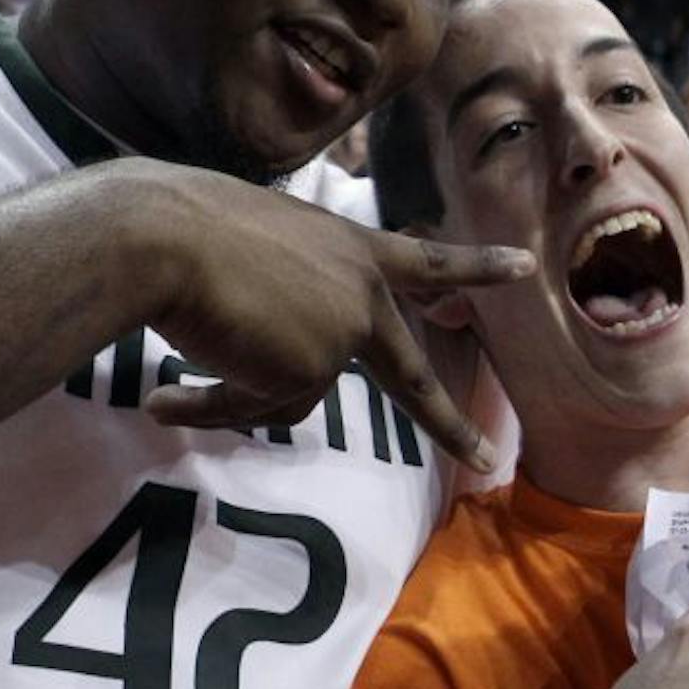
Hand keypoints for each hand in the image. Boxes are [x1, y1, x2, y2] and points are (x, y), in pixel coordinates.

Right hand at [131, 163, 532, 471]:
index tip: (525, 267)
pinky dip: (216, 408)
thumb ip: (283, 309)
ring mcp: (342, 334)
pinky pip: (258, 409)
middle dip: (449, 424)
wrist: (162, 237)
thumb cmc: (189, 229)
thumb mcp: (255, 254)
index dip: (476, 265)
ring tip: (172, 396)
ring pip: (293, 397)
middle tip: (486, 459)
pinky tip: (166, 398)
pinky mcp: (310, 370)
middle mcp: (359, 292)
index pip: (426, 258)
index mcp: (349, 245)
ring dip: (235, 397)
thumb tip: (272, 388)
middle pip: (410, 374)